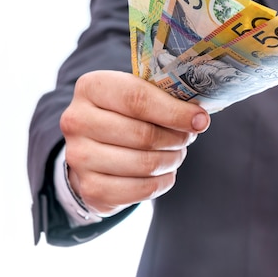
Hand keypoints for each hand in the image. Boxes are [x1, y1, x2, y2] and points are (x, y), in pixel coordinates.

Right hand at [60, 70, 209, 215]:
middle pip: (143, 134)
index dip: (174, 112)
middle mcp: (77, 121)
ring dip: (171, 159)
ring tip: (176, 153)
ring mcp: (79, 157)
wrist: (94, 148)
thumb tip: (199, 119)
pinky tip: (164, 172)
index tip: (201, 120)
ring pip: (145, 164)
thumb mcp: (140, 94)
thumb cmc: (126, 114)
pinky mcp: (90, 188)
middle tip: (188, 137)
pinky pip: (141, 189)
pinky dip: (162, 181)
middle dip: (176, 138)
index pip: (137, 99)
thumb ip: (166, 99)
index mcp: (91, 87)